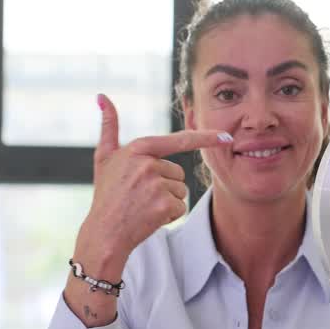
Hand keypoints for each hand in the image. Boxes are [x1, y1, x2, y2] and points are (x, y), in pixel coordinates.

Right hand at [74, 94, 231, 274]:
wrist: (104, 232)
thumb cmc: (106, 194)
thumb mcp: (104, 157)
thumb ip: (109, 126)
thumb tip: (102, 96)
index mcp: (139, 148)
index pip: (180, 140)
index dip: (206, 138)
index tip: (227, 137)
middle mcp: (148, 164)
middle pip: (178, 172)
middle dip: (165, 184)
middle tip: (140, 195)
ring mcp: (156, 185)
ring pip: (180, 190)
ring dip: (167, 201)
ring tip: (143, 206)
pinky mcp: (163, 205)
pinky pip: (180, 207)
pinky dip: (169, 215)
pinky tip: (149, 217)